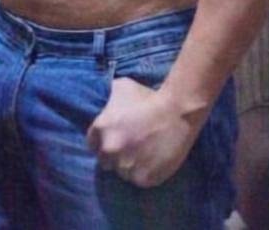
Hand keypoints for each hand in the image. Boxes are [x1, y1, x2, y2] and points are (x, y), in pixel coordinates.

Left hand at [86, 77, 206, 187]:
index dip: (104, 142)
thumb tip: (103, 99)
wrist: (176, 112)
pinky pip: (138, 180)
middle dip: (114, 155)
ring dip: (129, 166)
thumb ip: (108, 98)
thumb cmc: (148, 97)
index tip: (115, 140)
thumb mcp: (121, 87)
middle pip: (105, 161)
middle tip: (130, 148)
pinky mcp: (142, 178)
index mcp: (100, 129)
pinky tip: (152, 162)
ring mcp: (125, 166)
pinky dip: (144, 174)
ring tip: (143, 155)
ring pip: (122, 173)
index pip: (93, 144)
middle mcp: (109, 149)